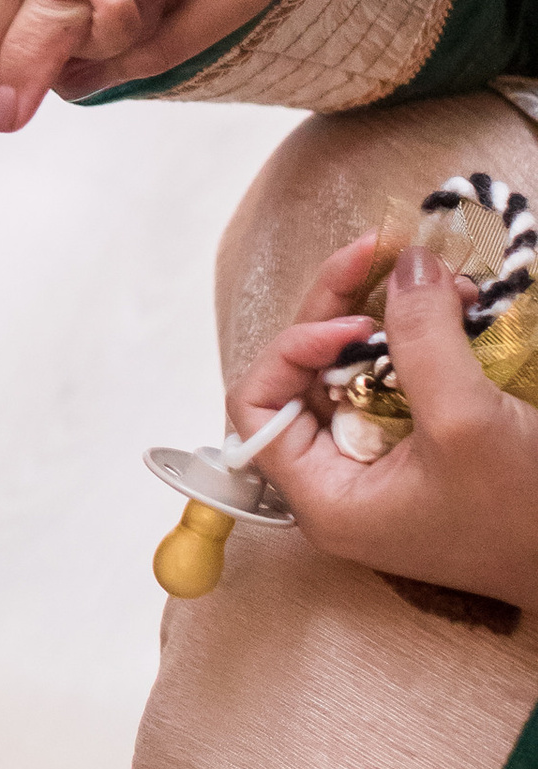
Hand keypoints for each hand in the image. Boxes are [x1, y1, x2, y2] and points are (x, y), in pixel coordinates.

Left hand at [224, 235, 537, 603]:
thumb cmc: (525, 517)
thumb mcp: (466, 423)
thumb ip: (422, 339)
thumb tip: (404, 262)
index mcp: (324, 494)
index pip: (256, 407)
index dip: (291, 350)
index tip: (354, 324)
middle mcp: (340, 481)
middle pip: (305, 375)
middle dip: (341, 309)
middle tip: (380, 251)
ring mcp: (381, 465)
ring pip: (355, 371)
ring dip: (387, 316)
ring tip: (437, 278)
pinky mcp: (421, 451)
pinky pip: (400, 382)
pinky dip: (420, 340)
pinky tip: (457, 306)